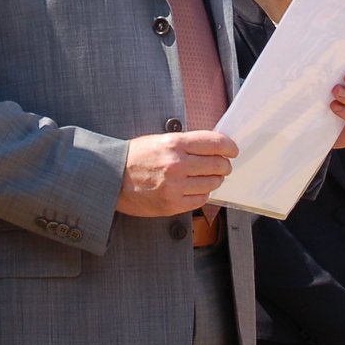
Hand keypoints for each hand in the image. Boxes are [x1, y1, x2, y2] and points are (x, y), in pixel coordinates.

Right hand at [116, 131, 237, 216]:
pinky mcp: (172, 204)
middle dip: (224, 165)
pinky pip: (200, 200)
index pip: (214, 143)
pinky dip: (202, 194)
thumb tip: (213, 147)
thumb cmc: (135, 157)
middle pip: (217, 164)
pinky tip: (195, 189)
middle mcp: (176, 164)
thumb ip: (186, 143)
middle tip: (222, 166)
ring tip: (206, 177)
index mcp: (174, 143)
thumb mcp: (159, 140)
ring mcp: (175, 186)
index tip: (233, 150)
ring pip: (211, 183)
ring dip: (214, 180)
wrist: (112, 178)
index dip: (229, 146)